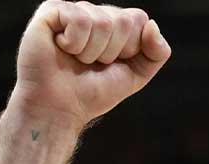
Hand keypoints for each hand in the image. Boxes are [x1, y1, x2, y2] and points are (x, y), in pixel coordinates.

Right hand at [11, 1, 170, 129]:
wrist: (59, 108)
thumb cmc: (93, 92)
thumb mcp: (136, 75)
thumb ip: (157, 53)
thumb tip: (152, 25)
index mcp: (114, 23)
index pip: (139, 19)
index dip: (131, 47)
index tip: (112, 63)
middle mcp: (94, 12)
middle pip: (124, 20)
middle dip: (112, 51)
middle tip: (91, 63)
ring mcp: (72, 10)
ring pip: (103, 22)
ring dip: (92, 52)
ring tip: (76, 59)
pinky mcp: (50, 10)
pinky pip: (80, 20)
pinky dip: (74, 43)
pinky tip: (61, 48)